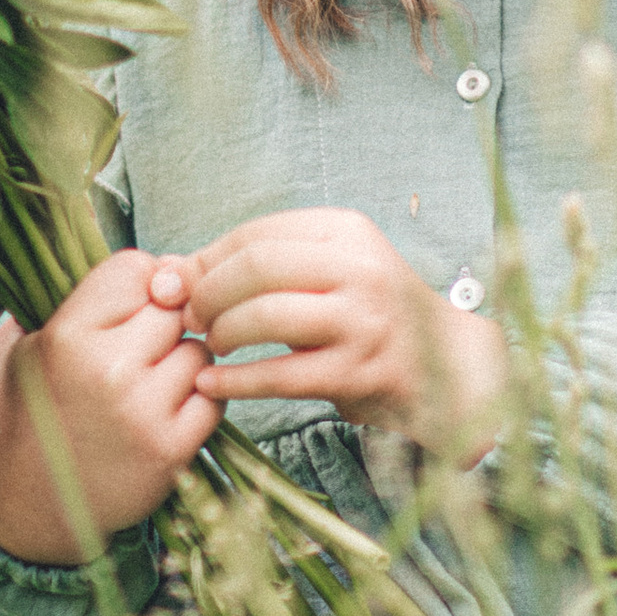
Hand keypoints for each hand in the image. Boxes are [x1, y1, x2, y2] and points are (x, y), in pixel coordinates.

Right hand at [0, 251, 216, 564]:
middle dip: (160, 325)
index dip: (137, 284)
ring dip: (181, 362)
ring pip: (198, 351)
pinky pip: (214, 396)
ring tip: (146, 385)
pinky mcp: (171, 449)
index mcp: (66, 335)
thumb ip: (84, 294)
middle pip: (173, 308)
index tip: (122, 311)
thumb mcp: (27, 340)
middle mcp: (108, 370)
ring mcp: (143, 412)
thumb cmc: (32, 410)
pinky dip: (198, 400)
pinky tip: (164, 411)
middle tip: (132, 354)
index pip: (135, 268)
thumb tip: (170, 268)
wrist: (32, 503)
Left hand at [176, 209, 506, 464]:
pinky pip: (279, 375)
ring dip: (222, 333)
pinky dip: (235, 381)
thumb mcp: (325, 274)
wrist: (447, 368)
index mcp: (348, 231)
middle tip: (189, 318)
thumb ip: (257, 268)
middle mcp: (361, 268)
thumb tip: (169, 271)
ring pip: (267, 316)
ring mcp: (364, 321)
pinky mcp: (360, 372)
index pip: (257, 233)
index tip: (183, 284)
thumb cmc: (368, 316)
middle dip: (209, 293)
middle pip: (258, 266)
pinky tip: (212, 384)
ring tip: (210, 346)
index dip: (208, 259)